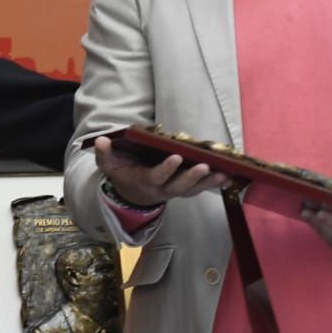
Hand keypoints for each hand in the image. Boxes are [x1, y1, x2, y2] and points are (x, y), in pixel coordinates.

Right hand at [91, 137, 231, 208]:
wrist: (131, 192)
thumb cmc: (122, 173)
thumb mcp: (108, 164)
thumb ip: (104, 154)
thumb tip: (101, 141)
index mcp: (144, 181)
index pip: (156, 177)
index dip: (166, 169)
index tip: (175, 157)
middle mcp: (162, 189)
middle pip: (179, 186)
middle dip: (192, 177)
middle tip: (204, 167)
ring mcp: (175, 191)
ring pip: (193, 190)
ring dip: (209, 183)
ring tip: (224, 174)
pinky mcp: (185, 189)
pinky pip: (200, 189)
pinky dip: (214, 185)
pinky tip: (230, 177)